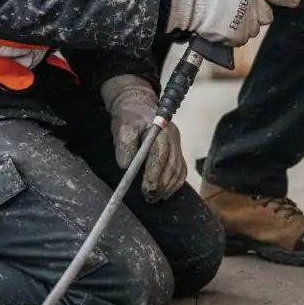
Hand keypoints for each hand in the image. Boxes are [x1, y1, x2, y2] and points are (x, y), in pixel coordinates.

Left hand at [100, 75, 186, 202]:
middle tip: (149, 198)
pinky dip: (175, 184)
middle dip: (161, 185)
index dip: (155, 174)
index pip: (161, 154)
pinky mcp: (178, 150)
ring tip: (155, 198)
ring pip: (178, 170)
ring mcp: (177, 143)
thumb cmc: (129, 118)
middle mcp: (173, 136)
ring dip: (168, 187)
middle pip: (172, 165)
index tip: (147, 189)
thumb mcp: (122, 126)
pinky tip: (165, 191)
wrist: (137, 106)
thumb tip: (126, 166)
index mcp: (160, 128)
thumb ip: (124, 145)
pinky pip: (181, 170)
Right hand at [166, 0, 300, 46]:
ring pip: (252, 29)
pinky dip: (232, 35)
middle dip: (257, 14)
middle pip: (267, 16)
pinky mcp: (238, 36)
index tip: (294, 0)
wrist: (191, 1)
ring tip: (225, 17)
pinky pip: (239, 39)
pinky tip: (220, 26)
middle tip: (241, 10)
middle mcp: (257, 4)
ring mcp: (249, 22)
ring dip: (243, 25)